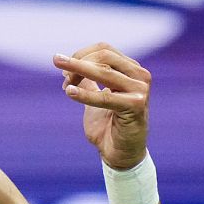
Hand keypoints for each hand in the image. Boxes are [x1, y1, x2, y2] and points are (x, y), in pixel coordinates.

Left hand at [53, 43, 151, 168]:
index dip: (81, 55)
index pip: (103, 50)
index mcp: (131, 70)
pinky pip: (105, 97)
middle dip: (78, 63)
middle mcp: (139, 76)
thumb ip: (87, 82)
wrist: (121, 154)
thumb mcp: (95, 98)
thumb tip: (68, 67)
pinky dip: (85, 94)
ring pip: (104, 72)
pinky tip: (69, 92)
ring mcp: (140, 90)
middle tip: (62, 75)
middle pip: (104, 57)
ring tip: (63, 80)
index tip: (63, 68)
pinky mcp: (136, 106)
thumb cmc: (108, 126)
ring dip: (79, 73)